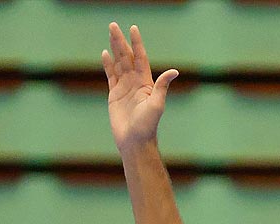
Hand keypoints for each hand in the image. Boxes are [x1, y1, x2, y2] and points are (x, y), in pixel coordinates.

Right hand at [104, 23, 177, 153]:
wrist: (135, 141)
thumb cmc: (148, 125)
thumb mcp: (157, 104)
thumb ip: (162, 86)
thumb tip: (174, 71)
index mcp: (145, 82)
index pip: (140, 57)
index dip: (136, 43)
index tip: (133, 28)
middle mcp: (135, 81)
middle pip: (126, 56)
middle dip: (120, 41)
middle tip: (113, 25)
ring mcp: (124, 87)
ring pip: (118, 63)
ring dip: (114, 48)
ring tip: (110, 33)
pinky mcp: (114, 95)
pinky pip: (111, 76)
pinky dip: (108, 65)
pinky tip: (105, 54)